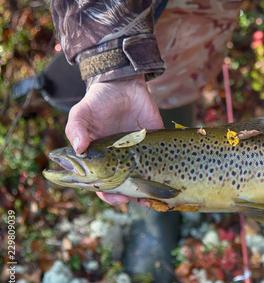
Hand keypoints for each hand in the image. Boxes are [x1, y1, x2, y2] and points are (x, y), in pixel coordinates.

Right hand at [65, 75, 162, 205]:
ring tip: (151, 196)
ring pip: (144, 178)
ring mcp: (139, 153)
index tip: (113, 196)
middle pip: (124, 186)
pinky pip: (161, 162)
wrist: (123, 84)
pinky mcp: (155, 143)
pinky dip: (164, 173)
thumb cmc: (98, 102)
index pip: (102, 183)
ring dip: (147, 190)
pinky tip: (166, 181)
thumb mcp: (82, 112)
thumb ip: (77, 128)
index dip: (106, 193)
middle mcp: (120, 160)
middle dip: (128, 195)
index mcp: (100, 158)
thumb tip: (78, 148)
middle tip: (132, 198)